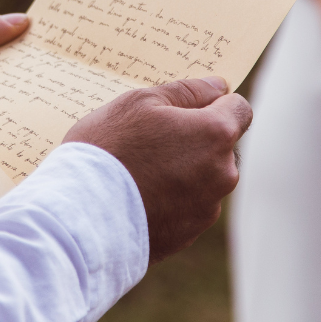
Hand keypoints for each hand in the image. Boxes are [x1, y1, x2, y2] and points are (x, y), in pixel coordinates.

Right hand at [63, 77, 252, 264]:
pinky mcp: (189, 235)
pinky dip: (171, 201)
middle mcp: (222, 173)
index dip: (216, 103)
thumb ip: (186, 91)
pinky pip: (186, 208)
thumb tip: (218, 87)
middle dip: (196, 141)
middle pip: (221, 147)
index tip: (190, 108)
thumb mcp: (139, 102)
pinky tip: (138, 198)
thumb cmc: (108, 150)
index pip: (240, 109)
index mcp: (215, 134)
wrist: (81, 217)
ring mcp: (207, 208)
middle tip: (151, 141)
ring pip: (204, 180)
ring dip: (184, 172)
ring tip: (139, 173)